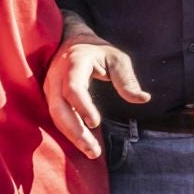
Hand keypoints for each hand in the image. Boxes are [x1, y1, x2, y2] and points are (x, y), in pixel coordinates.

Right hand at [45, 26, 148, 158]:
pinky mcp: (50, 96)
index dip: (82, 106)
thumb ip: (127, 79)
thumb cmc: (99, 51)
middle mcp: (56, 77)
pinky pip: (56, 116)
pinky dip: (68, 131)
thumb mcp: (118, 59)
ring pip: (55, 116)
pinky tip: (82, 143)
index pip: (73, 88)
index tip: (96, 123)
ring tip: (91, 152)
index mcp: (74, 63)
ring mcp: (50, 87)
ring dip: (71, 136)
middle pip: (59, 108)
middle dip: (75, 131)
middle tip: (93, 151)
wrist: (72, 40)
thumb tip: (143, 99)